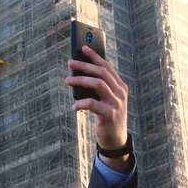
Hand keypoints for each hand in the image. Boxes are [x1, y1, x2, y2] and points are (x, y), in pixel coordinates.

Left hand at [65, 45, 129, 170]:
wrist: (115, 140)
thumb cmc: (106, 117)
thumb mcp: (105, 100)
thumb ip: (98, 89)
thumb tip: (78, 75)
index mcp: (120, 87)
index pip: (107, 67)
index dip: (95, 56)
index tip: (83, 48)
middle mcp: (120, 93)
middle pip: (101, 73)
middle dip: (84, 65)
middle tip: (70, 63)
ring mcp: (116, 103)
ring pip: (97, 84)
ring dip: (80, 80)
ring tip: (67, 81)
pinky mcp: (109, 115)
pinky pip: (92, 103)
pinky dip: (80, 103)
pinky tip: (74, 107)